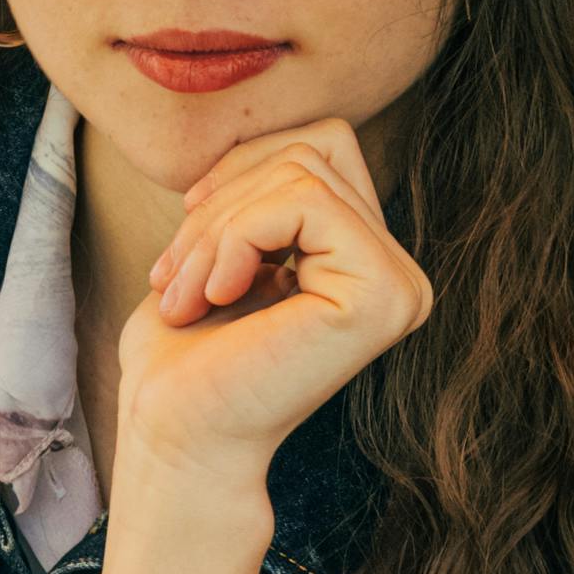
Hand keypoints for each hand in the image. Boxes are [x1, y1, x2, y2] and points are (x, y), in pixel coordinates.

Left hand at [123, 117, 431, 483]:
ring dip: (216, 226)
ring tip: (184, 293)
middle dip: (221, 199)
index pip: (320, 146)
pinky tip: (217, 295)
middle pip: (312, 150)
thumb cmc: (184, 360)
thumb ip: (264, 187)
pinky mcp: (384, 296)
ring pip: (302, 172)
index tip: (187, 231)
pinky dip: (236, 236)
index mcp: (365, 260)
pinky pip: (305, 202)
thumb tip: (289, 133)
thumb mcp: (222, 245)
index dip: (240, 169)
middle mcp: (397, 273)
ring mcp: (401, 286)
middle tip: (172, 276)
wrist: (176, 440)